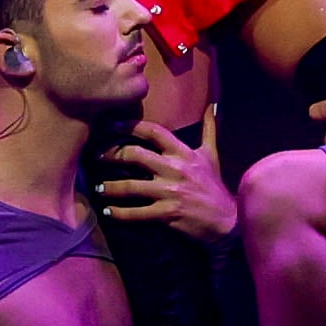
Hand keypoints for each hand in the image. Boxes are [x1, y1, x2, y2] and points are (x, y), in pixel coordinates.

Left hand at [100, 107, 238, 243]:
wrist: (228, 220)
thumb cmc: (215, 186)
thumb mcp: (212, 155)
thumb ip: (209, 129)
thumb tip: (211, 106)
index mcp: (183, 153)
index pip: (154, 132)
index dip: (130, 126)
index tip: (111, 125)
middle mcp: (175, 169)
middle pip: (135, 155)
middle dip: (112, 154)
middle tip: (97, 157)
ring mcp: (170, 192)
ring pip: (131, 186)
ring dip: (110, 187)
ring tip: (98, 188)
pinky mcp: (167, 213)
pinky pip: (137, 213)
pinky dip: (120, 213)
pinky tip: (109, 212)